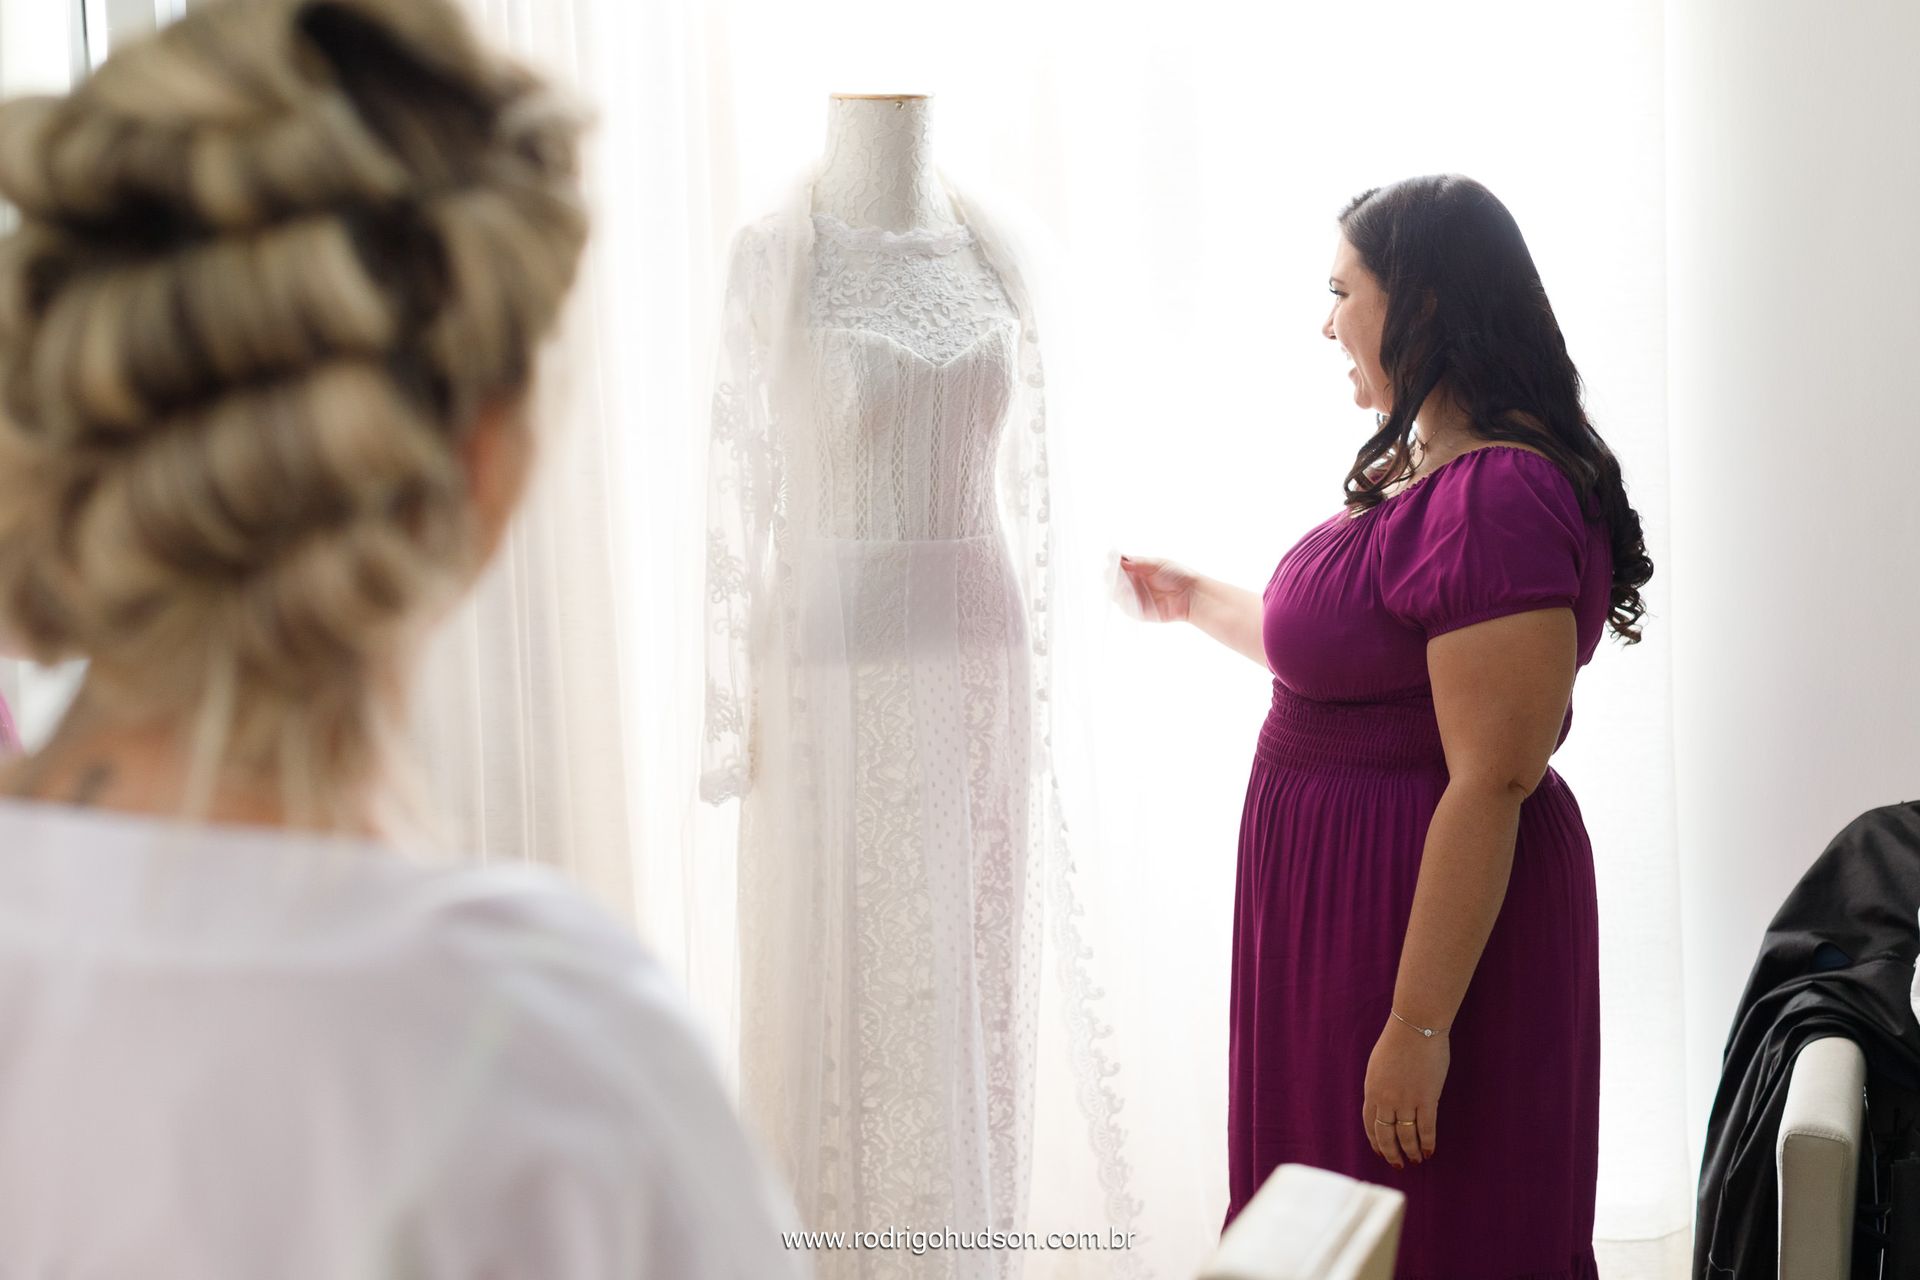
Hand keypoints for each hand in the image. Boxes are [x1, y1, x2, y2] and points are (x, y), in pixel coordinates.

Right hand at [1117, 554, 1197, 623]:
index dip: (1113, 561)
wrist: (1191, 594)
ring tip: (1121, 584)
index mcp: (1136, 568)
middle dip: (1110, 575)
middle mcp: (1133, 583)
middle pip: (1114, 579)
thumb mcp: (1157, 563)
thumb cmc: (1177, 575)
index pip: (1118, 565)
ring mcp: (1134, 597)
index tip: (1111, 558)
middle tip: (1113, 572)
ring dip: (1115, 588)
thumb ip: (1139, 562)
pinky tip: (1126, 595)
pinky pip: (1125, 607)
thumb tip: (1121, 559)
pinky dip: (1123, 601)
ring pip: (1116, 594)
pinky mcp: (1138, 611)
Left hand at [1361, 1015, 1449, 1168]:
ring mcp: (1406, 1101)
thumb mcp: (1378, 1066)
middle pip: (1386, 1136)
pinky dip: (1428, 1143)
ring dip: (1412, 1152)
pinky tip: (1430, 1151)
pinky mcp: (1426, 1099)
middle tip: (1398, 1165)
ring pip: (1406, 1137)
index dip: (1376, 1141)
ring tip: (1417, 1160)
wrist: (1415, 1027)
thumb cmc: (1397, 1042)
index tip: (1380, 1152)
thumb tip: (1384, 1105)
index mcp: (1372, 1090)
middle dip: (1392, 1153)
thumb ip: (1379, 1087)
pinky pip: (1426, 1129)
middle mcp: (1386, 1100)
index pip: (1370, 1124)